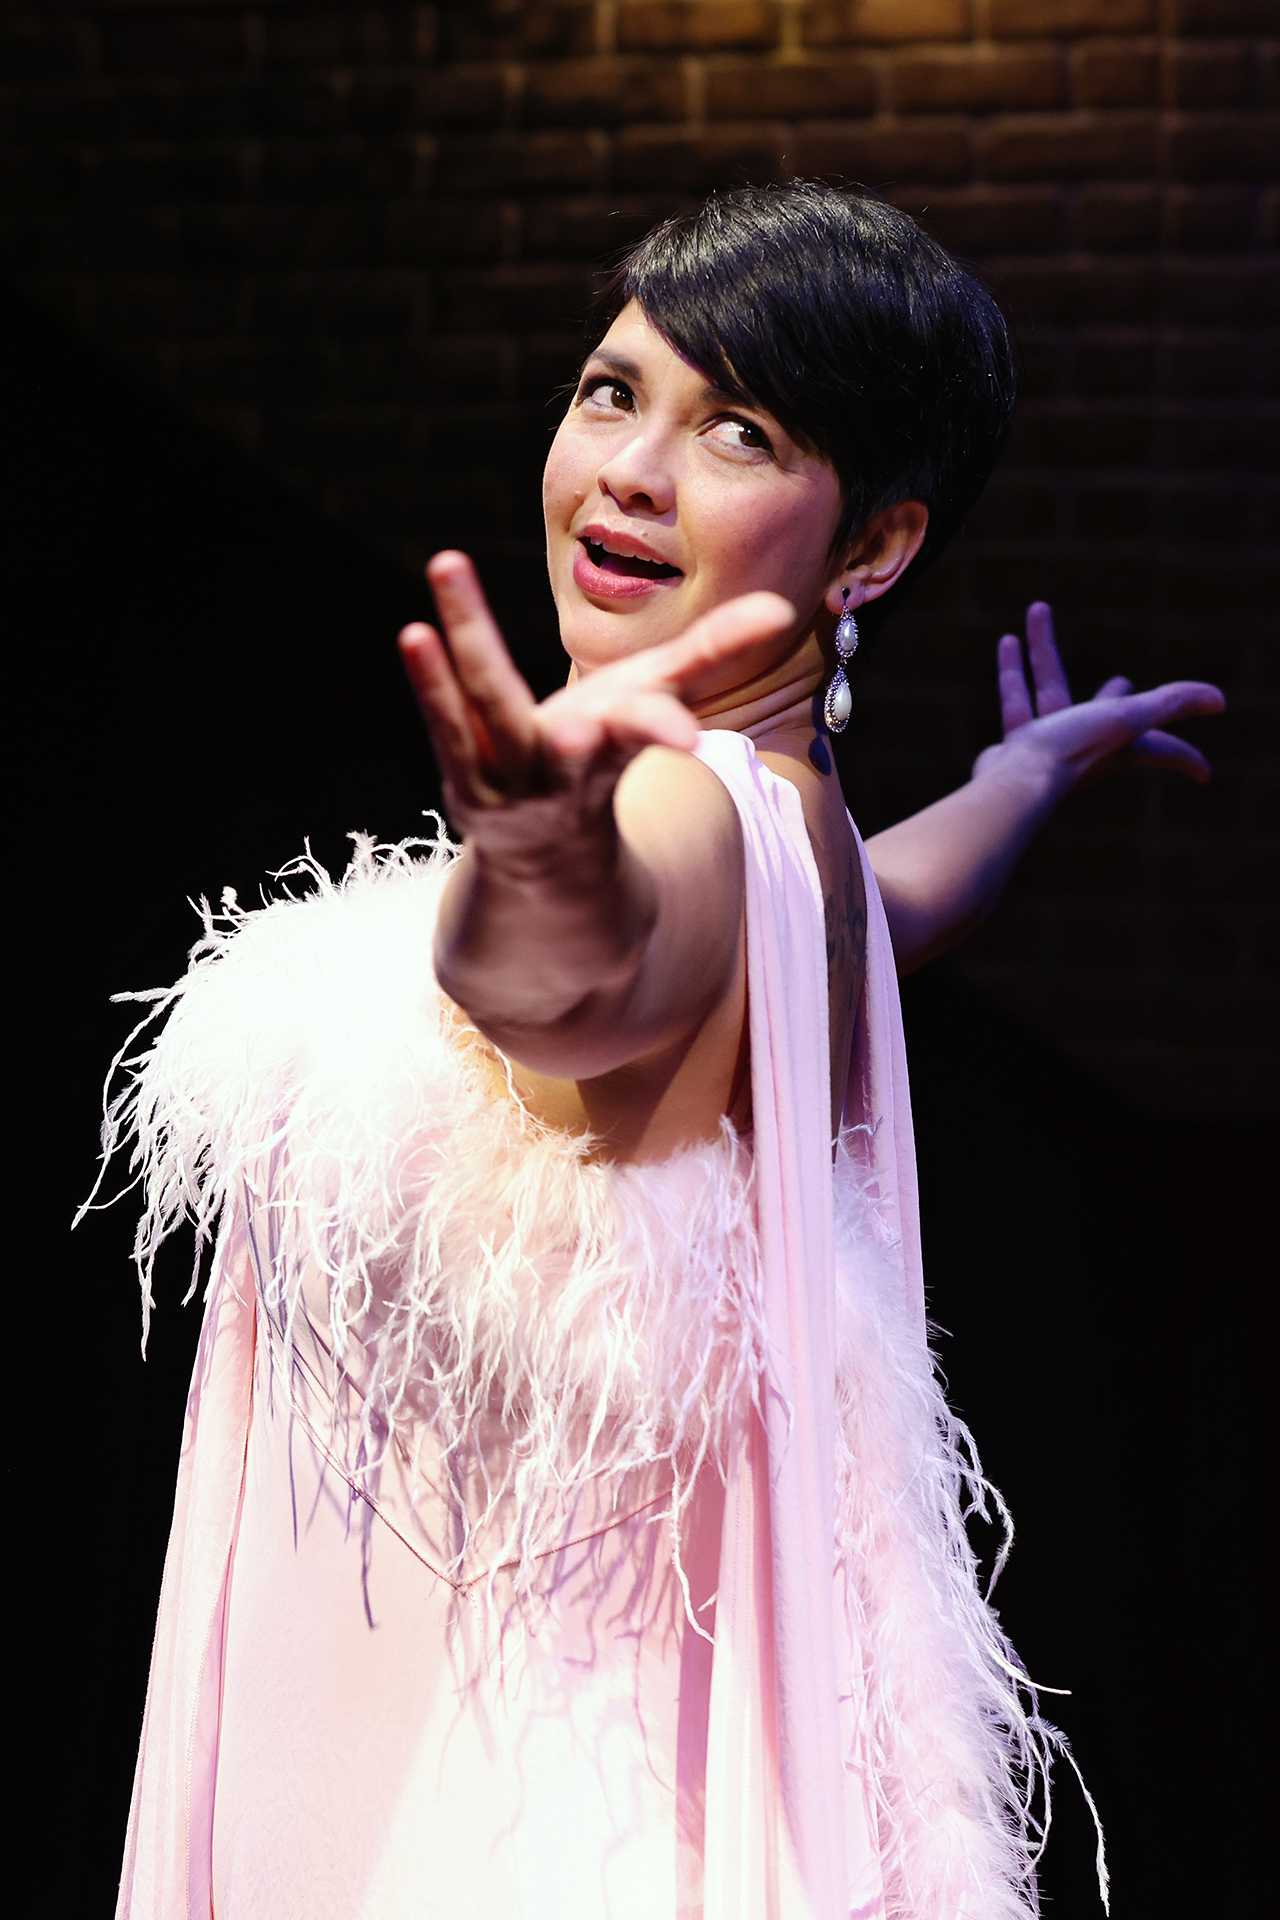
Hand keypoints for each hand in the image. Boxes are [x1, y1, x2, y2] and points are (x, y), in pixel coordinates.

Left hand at [399, 551, 792, 848]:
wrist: (548, 858)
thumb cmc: (603, 754)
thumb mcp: (654, 699)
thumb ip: (711, 653)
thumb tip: (783, 606)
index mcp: (616, 749)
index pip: (642, 735)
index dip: (661, 730)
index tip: (688, 739)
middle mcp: (565, 770)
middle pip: (573, 745)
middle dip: (583, 739)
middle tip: (583, 723)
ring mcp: (509, 779)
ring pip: (490, 721)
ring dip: (465, 672)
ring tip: (431, 624)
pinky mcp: (465, 776)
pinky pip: (446, 727)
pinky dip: (431, 685)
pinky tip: (417, 634)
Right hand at [972, 601, 1224, 798]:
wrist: (1015, 782)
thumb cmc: (1073, 749)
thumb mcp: (1129, 718)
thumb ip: (1170, 704)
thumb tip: (1218, 700)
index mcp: (1119, 745)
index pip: (1162, 748)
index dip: (1186, 757)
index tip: (1206, 775)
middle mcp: (1086, 747)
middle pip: (1106, 716)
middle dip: (1115, 697)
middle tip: (1121, 682)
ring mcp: (1049, 747)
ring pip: (1047, 687)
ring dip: (1042, 649)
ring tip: (1038, 612)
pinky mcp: (1016, 744)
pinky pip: (1016, 696)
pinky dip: (1013, 667)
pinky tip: (1009, 640)